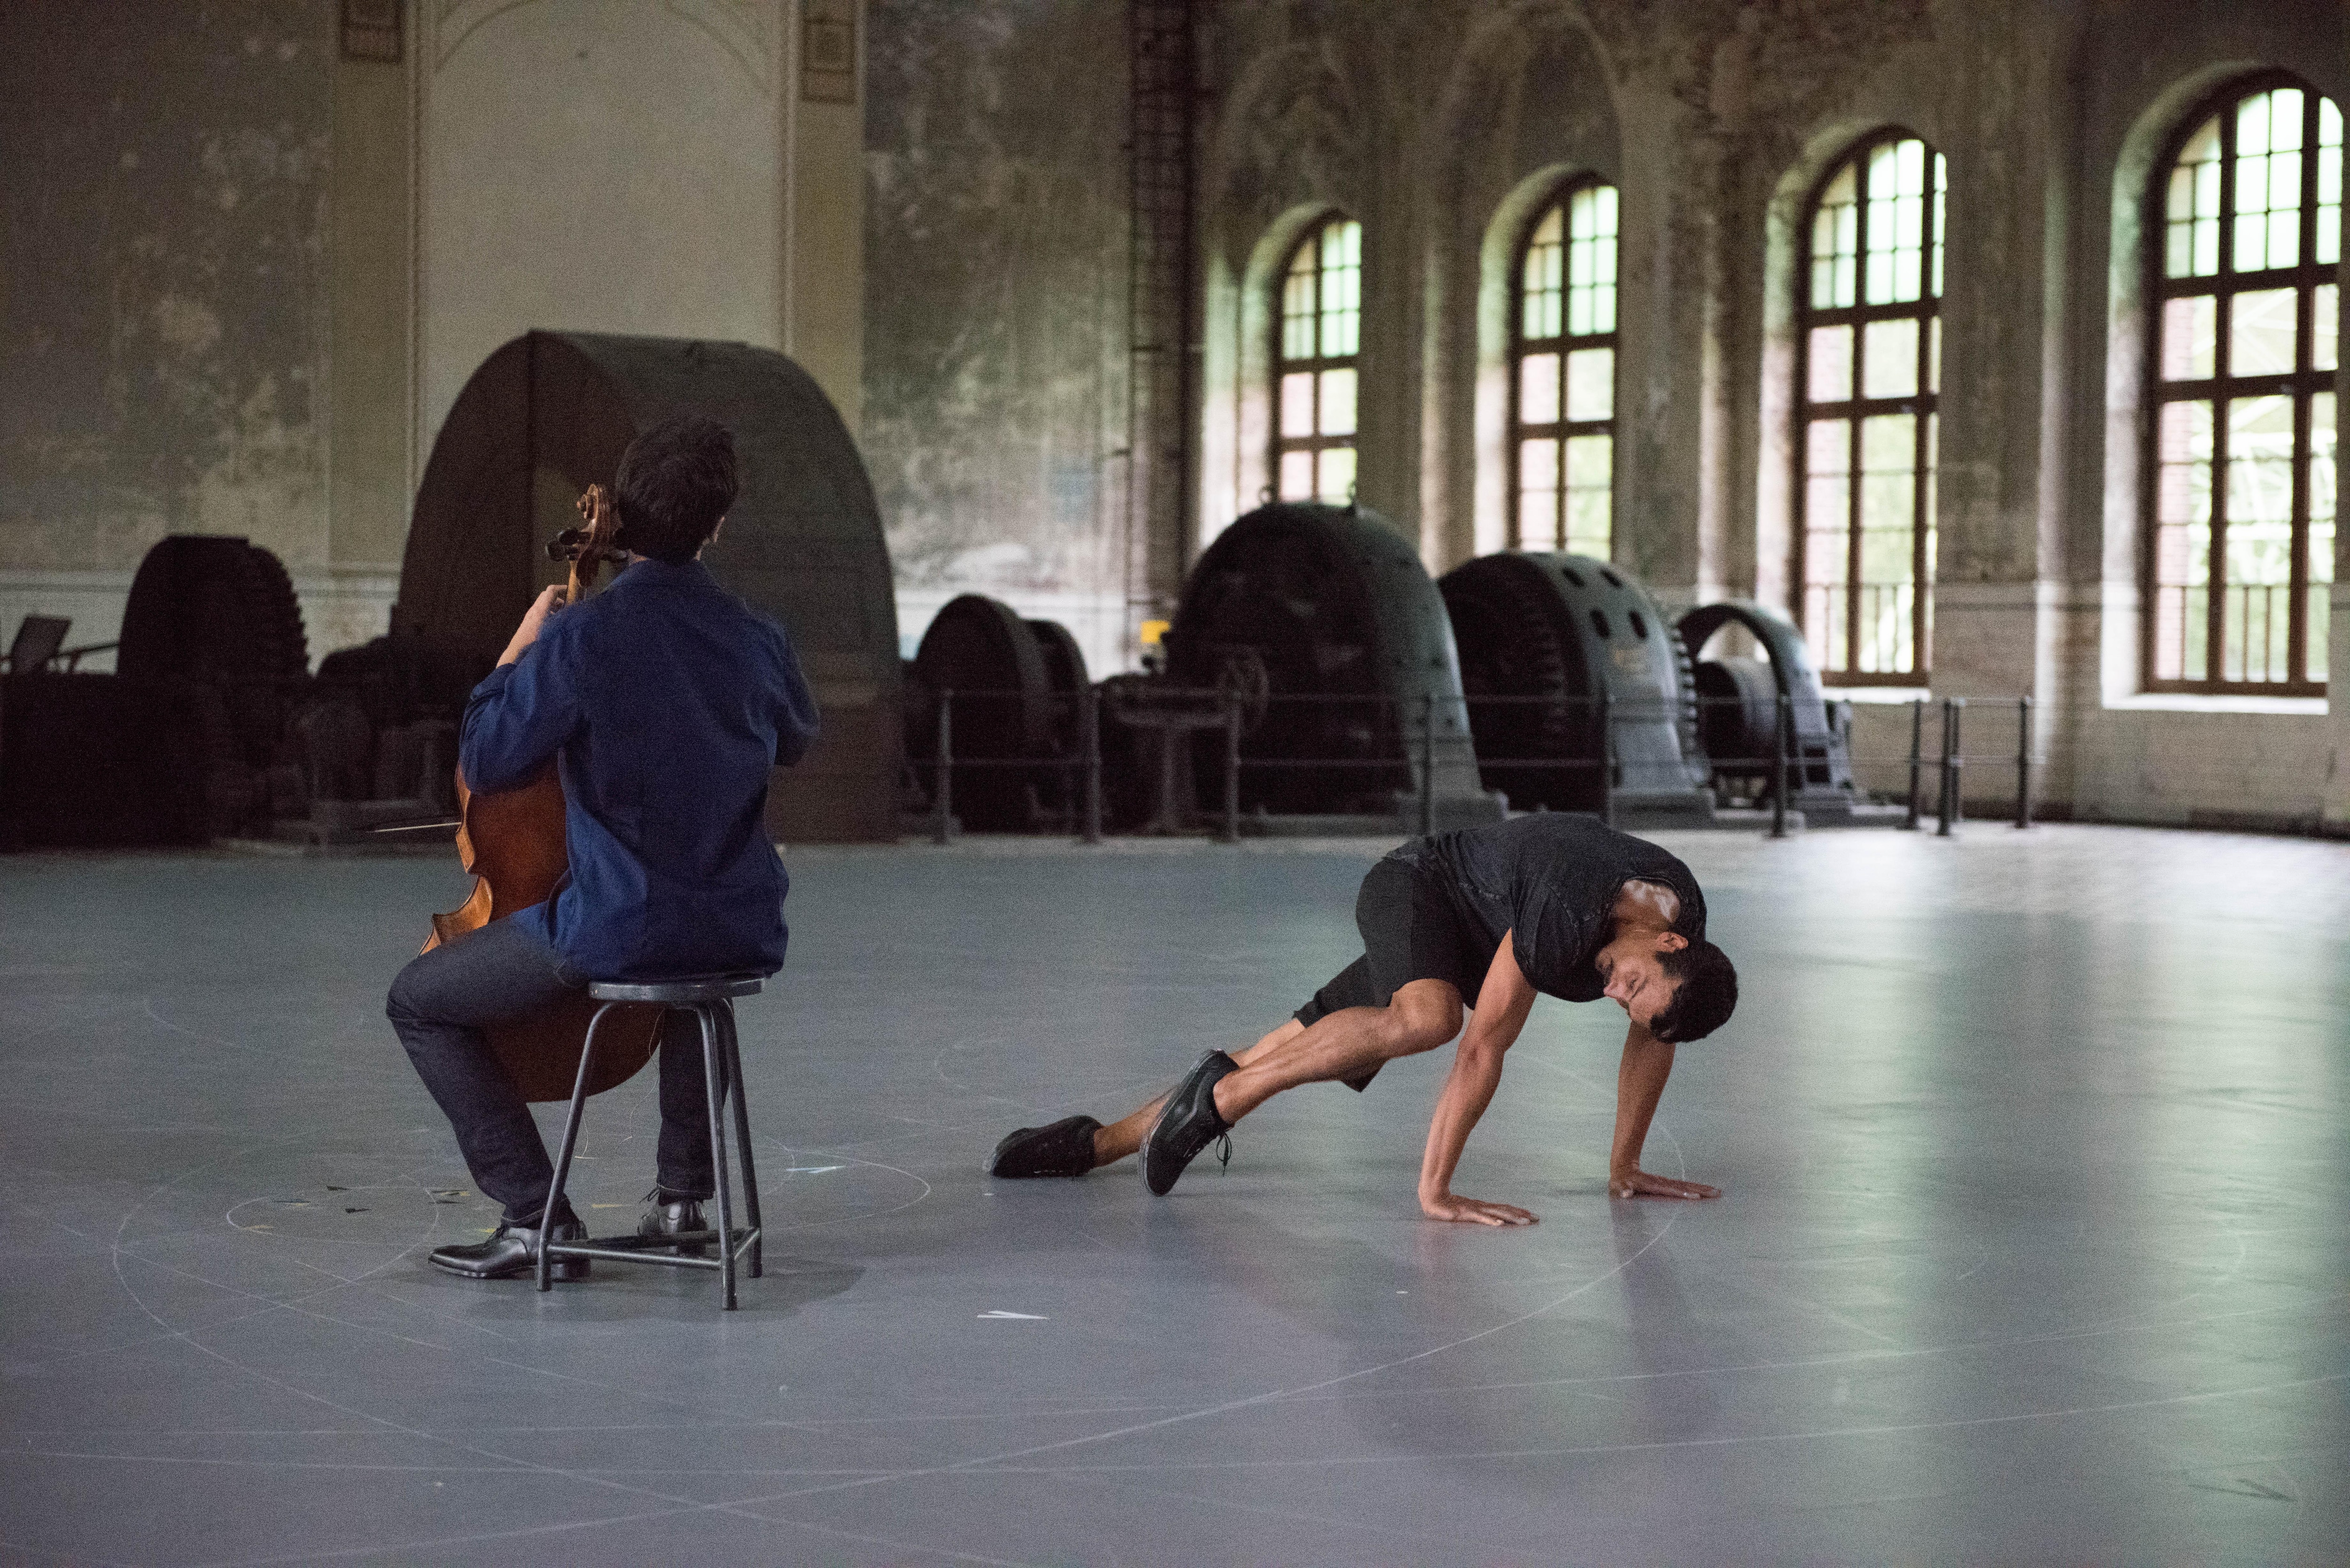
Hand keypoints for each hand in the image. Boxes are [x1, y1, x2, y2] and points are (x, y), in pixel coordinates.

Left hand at [498, 585, 567, 666]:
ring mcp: (530, 615)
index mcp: (541, 609)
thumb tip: (573, 615)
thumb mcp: (552, 630)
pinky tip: (553, 624)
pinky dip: (548, 613)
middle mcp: (535, 609)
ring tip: (562, 615)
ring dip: (553, 606)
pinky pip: (540, 612)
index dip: (560, 588)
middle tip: (567, 605)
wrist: (518, 652)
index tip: (569, 590)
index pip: (550, 591)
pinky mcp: (528, 622)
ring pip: (543, 604)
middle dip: (557, 598)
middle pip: (546, 596)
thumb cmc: (535, 641)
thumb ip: (563, 621)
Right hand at [1420, 1191, 1537, 1225]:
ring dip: (1511, 1218)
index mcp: (1481, 1207)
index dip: (1516, 1211)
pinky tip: (1499, 1225)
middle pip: (1504, 1211)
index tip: (1530, 1215)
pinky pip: (1480, 1219)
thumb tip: (1482, 1220)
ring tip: (1524, 1222)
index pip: (1502, 1209)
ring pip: (1496, 1214)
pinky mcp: (1465, 1214)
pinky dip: (1490, 1221)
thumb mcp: (1461, 1212)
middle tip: (1537, 1219)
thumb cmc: (1443, 1205)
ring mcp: (1474, 1210)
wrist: (1430, 1197)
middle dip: (1520, 1215)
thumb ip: (1470, 1214)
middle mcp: (1480, 1207)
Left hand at [1609, 1167, 1719, 1200]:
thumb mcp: (1619, 1187)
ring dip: (1701, 1188)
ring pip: (1687, 1185)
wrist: (1624, 1168)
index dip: (1683, 1193)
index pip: (1671, 1189)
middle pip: (1684, 1186)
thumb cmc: (1621, 1182)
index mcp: (1653, 1185)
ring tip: (1716, 1192)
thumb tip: (1626, 1194)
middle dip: (1700, 1190)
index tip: (1696, 1196)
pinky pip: (1684, 1186)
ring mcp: (1666, 1183)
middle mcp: (1663, 1183)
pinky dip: (1695, 1189)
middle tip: (1716, 1193)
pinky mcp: (1668, 1184)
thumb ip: (1623, 1190)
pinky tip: (1706, 1192)